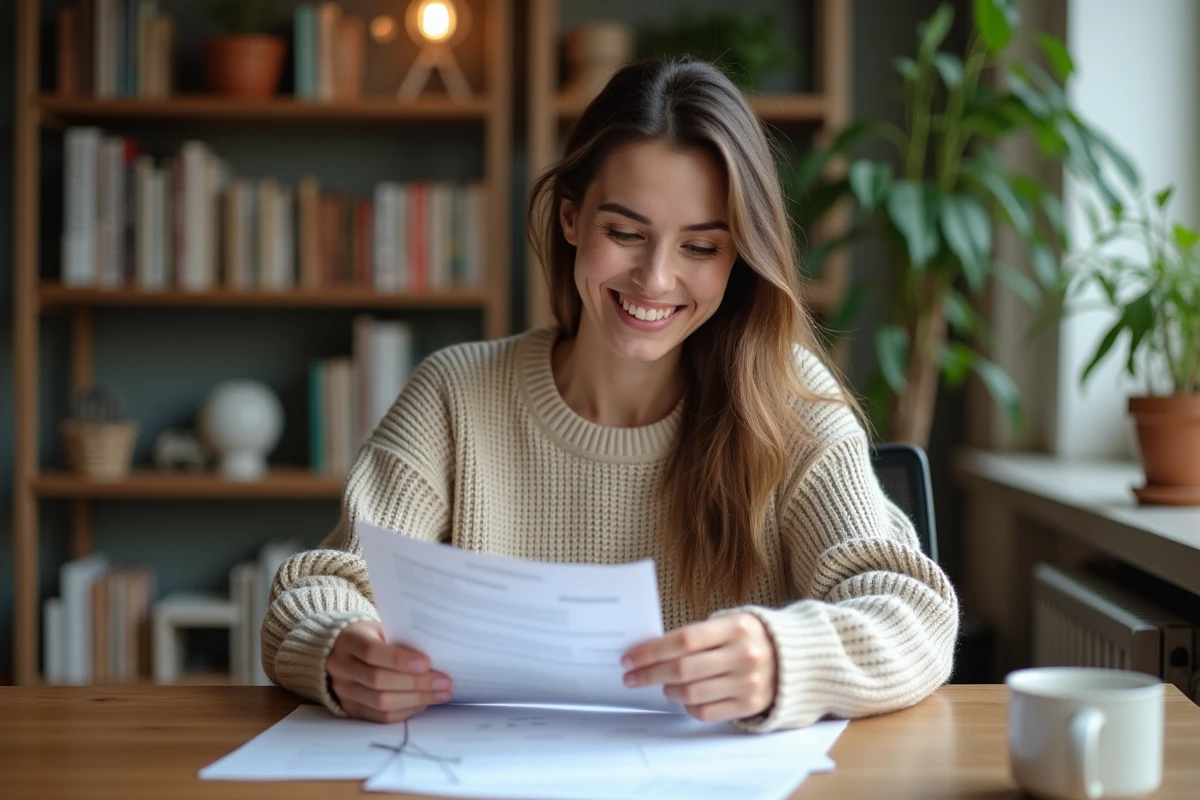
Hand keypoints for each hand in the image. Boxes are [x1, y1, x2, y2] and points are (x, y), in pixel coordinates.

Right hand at [327, 619, 451, 722]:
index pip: (372, 652)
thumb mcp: (384, 628)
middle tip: (444, 682)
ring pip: (381, 703)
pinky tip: (424, 703)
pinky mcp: (352, 709)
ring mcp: (344, 691)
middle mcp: (341, 667)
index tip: (427, 663)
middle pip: (378, 680)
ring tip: (441, 694)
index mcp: (349, 640)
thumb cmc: (374, 636)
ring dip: (416, 700)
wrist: (345, 650)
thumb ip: (402, 639)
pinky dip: (406, 711)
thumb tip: (436, 657)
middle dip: (416, 683)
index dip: (400, 660)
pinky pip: (381, 717)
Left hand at [621, 612, 776, 722]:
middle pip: (682, 669)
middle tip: (632, 677)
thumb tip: (650, 651)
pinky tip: (684, 697)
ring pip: (690, 694)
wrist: (796, 659)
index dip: (651, 651)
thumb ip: (696, 635)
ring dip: (668, 691)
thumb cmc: (749, 638)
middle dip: (650, 674)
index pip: (682, 640)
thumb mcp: (728, 624)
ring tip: (663, 685)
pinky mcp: (750, 705)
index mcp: (736, 627)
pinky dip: (687, 706)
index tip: (629, 659)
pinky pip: (705, 712)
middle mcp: (743, 655)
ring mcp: (748, 682)